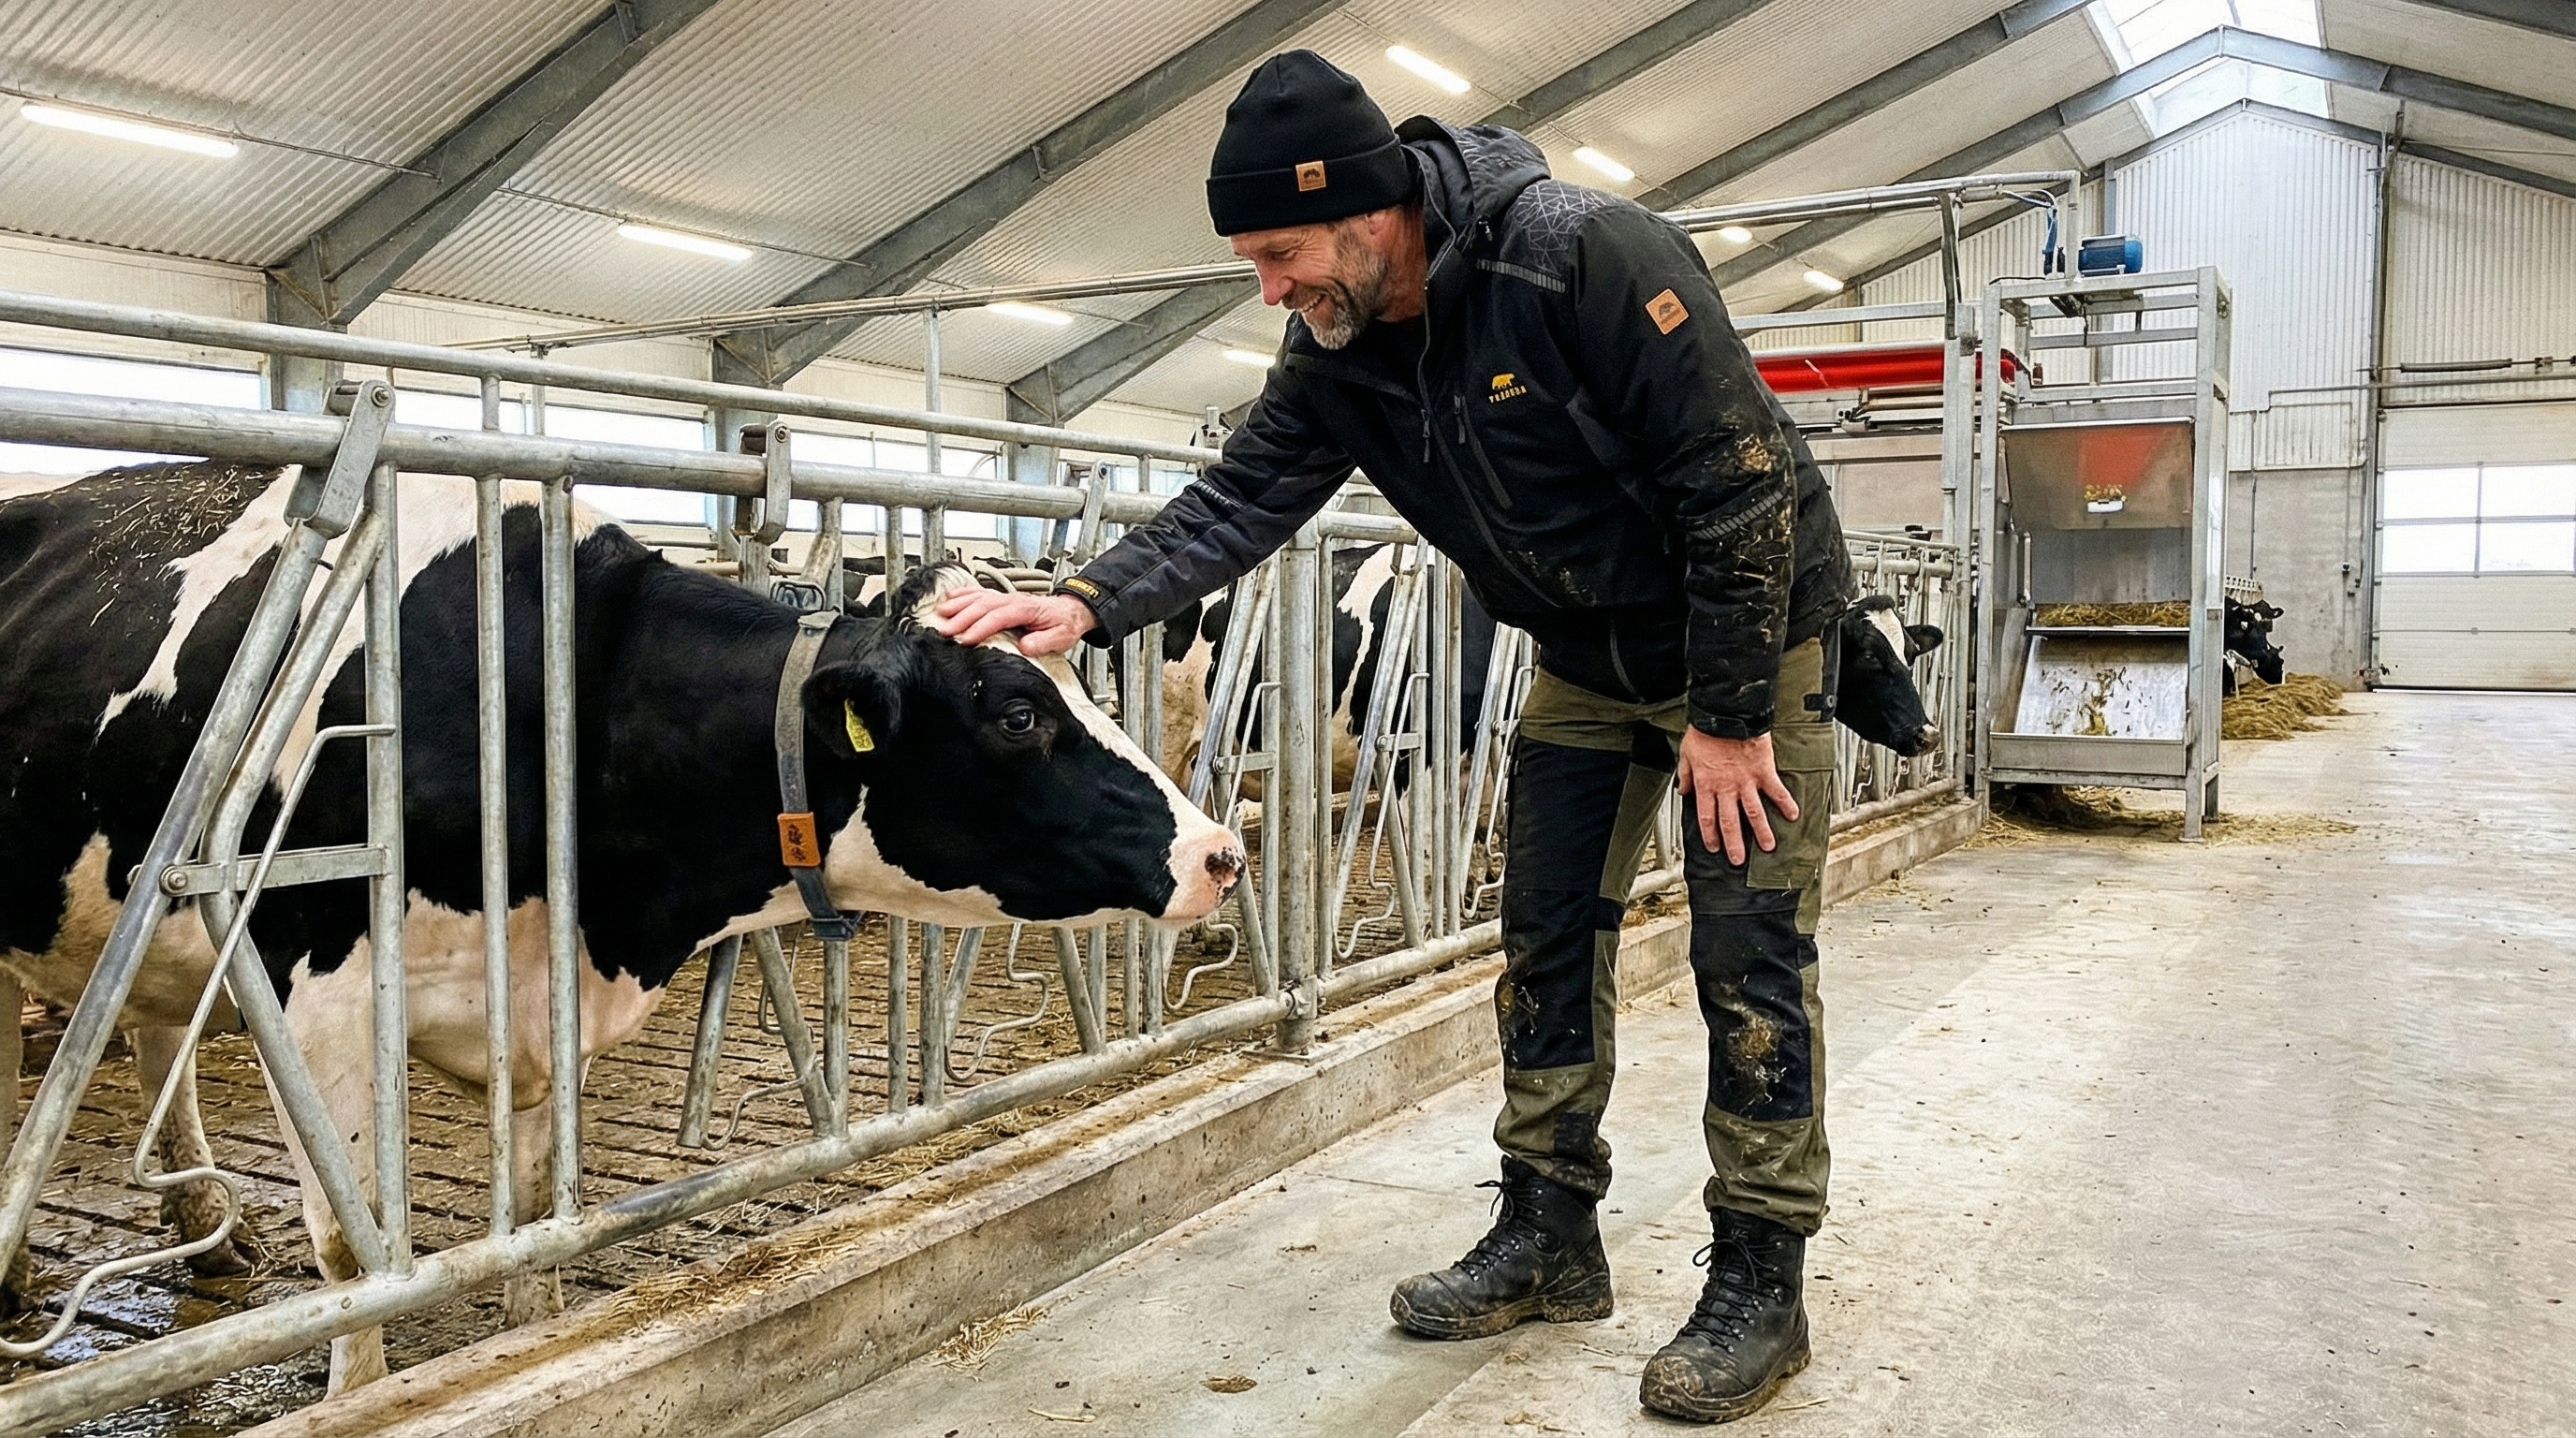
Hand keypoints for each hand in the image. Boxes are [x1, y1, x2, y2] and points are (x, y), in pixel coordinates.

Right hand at [932, 588, 1096, 655]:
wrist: (1070, 612)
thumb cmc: (1064, 624)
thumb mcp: (1061, 637)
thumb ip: (1043, 642)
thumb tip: (1024, 645)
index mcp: (1026, 609)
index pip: (999, 616)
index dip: (981, 627)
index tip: (967, 639)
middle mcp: (1013, 600)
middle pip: (983, 605)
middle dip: (962, 617)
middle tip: (946, 631)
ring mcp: (1006, 598)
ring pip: (978, 597)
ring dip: (959, 605)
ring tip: (941, 614)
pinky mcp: (1001, 600)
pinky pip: (979, 593)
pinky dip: (963, 594)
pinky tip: (950, 598)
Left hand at [1674, 728, 1798, 865]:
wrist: (1726, 715)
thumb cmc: (1706, 731)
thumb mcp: (1686, 753)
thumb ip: (1686, 775)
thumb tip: (1683, 790)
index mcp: (1706, 785)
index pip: (1707, 817)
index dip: (1710, 835)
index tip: (1714, 847)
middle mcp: (1726, 788)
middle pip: (1730, 822)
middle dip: (1734, 844)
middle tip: (1738, 860)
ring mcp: (1746, 782)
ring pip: (1754, 813)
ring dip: (1761, 831)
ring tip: (1768, 846)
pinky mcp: (1763, 771)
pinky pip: (1776, 791)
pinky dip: (1785, 803)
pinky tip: (1793, 815)